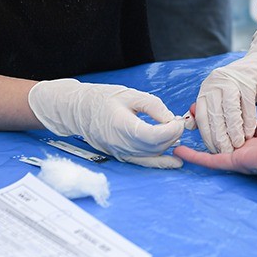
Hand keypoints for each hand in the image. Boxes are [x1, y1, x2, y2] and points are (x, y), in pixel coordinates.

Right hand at [28, 78, 184, 168]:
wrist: (78, 110)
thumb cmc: (102, 99)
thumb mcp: (130, 94)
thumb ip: (153, 106)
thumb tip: (171, 119)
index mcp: (122, 126)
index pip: (154, 135)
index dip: (171, 130)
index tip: (177, 120)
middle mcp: (121, 143)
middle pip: (155, 146)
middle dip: (172, 135)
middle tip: (178, 122)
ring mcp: (120, 152)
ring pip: (152, 154)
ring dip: (167, 145)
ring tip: (174, 131)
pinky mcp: (121, 156)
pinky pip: (144, 162)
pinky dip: (160, 162)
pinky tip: (174, 162)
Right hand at [176, 80, 256, 184]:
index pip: (244, 126)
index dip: (231, 116)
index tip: (218, 107)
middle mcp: (255, 147)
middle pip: (226, 136)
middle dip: (210, 125)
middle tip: (193, 114)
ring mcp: (246, 155)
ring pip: (216, 147)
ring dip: (199, 136)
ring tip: (182, 127)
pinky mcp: (239, 161)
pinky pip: (213, 161)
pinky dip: (196, 157)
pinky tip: (180, 152)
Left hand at [192, 17, 256, 152]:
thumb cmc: (244, 85)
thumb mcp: (223, 98)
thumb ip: (209, 111)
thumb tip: (191, 126)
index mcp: (207, 88)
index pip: (201, 115)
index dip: (206, 135)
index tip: (212, 150)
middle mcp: (215, 82)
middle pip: (214, 115)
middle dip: (219, 137)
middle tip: (225, 152)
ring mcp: (231, 80)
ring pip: (229, 111)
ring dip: (233, 131)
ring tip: (238, 145)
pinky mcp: (247, 80)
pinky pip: (246, 105)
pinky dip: (248, 121)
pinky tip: (250, 133)